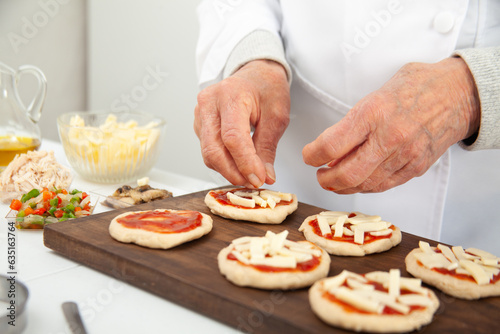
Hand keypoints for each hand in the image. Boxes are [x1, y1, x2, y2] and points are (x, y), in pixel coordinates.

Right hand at [194, 60, 289, 187]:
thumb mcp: (276, 116)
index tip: (259, 179)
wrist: (255, 73)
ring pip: (208, 153)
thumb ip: (268, 148)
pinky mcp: (198, 123)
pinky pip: (207, 150)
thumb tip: (266, 177)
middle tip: (254, 182)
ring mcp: (200, 113)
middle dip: (234, 172)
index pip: (232, 137)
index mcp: (231, 95)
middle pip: (214, 150)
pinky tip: (239, 163)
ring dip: (229, 170)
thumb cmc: (267, 88)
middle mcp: (209, 103)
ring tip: (249, 174)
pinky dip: (223, 162)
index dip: (245, 163)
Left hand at [302, 57, 479, 193]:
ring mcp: (405, 156)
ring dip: (343, 186)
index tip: (308, 155)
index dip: (312, 155)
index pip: (331, 145)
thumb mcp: (377, 92)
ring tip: (335, 179)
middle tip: (319, 174)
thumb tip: (331, 144)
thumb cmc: (418, 86)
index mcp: (374, 112)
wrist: (460, 93)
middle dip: (325, 178)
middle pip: (346, 174)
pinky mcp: (416, 168)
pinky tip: (358, 181)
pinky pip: (384, 186)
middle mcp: (389, 137)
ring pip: (365, 184)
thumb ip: (354, 120)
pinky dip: (365, 186)